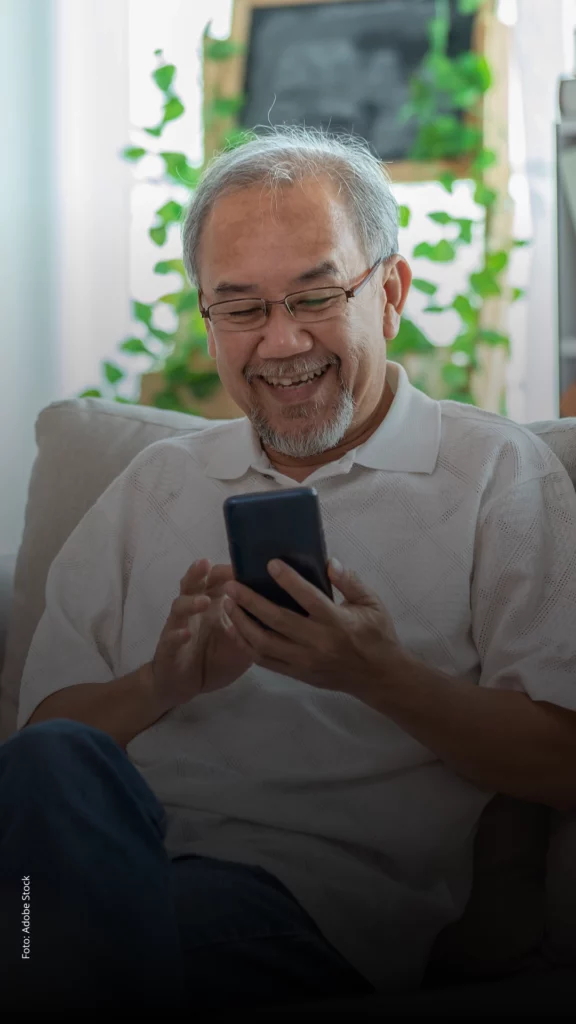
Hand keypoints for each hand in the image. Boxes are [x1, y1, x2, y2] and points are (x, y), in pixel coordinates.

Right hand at [151, 560, 252, 707]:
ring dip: (191, 602)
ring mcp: (178, 626)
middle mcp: (193, 611)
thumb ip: (254, 629)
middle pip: (193, 584)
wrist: (184, 685)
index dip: (227, 572)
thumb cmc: (214, 660)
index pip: (217, 581)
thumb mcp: (241, 646)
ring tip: (204, 601)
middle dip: (200, 573)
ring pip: (179, 606)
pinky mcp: (167, 647)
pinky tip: (186, 634)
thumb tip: (281, 615)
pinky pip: (170, 637)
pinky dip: (177, 635)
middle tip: (209, 565)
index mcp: (212, 606)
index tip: (243, 565)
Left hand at [223, 559, 401, 698]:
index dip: (288, 580)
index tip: (270, 564)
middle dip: (250, 602)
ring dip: (242, 623)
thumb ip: (350, 581)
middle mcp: (318, 643)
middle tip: (231, 586)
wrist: (379, 677)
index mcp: (337, 622)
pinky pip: (265, 661)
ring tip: (227, 604)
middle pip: (277, 620)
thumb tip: (329, 562)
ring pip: (265, 644)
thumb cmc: (376, 634)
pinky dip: (247, 645)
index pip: (308, 598)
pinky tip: (235, 629)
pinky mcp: (298, 674)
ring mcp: (305, 661)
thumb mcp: (372, 603)